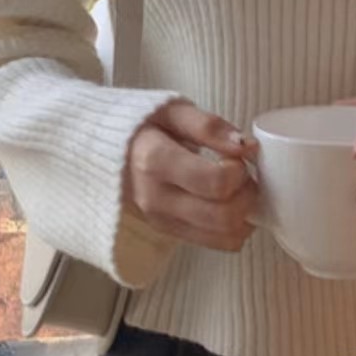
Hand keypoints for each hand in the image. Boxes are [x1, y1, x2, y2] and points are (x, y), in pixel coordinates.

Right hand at [123, 100, 259, 252]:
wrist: (108, 150)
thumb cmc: (146, 126)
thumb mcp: (174, 111)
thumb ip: (210, 126)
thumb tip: (247, 146)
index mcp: (155, 161)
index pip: (214, 182)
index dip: (239, 171)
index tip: (236, 157)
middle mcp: (155, 198)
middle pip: (222, 216)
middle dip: (247, 196)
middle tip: (244, 175)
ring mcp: (161, 221)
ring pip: (224, 236)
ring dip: (245, 215)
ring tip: (238, 190)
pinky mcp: (169, 233)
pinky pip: (217, 244)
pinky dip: (235, 229)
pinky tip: (230, 205)